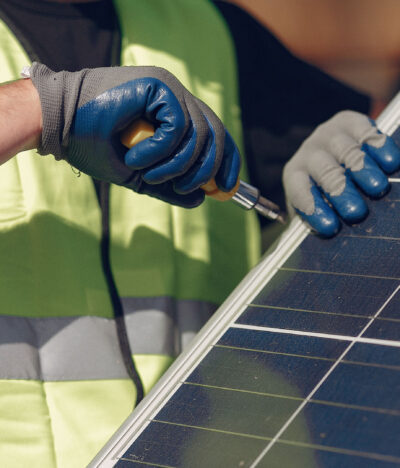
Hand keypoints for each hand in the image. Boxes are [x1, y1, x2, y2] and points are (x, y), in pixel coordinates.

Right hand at [28, 63, 239, 207]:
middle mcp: (177, 98)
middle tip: (185, 188)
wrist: (59, 124)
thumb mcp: (139, 175)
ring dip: (175, 166)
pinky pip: (178, 127)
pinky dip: (160, 151)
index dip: (227, 162)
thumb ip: (169, 187)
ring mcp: (169, 89)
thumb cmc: (94, 145)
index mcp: (175, 114)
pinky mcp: (158, 84)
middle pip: (215, 135)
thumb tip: (200, 199)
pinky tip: (137, 158)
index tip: (225, 189)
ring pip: (199, 135)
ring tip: (147, 175)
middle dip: (207, 170)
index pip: (215, 135)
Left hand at [283, 111, 399, 236]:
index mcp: (295, 176)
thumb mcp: (318, 206)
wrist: (331, 151)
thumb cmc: (326, 191)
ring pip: (346, 151)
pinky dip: (379, 146)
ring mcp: (328, 135)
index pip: (300, 192)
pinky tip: (390, 162)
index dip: (314, 209)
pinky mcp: (349, 121)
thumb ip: (322, 220)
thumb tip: (333, 240)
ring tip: (378, 188)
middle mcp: (309, 153)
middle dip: (340, 192)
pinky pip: (364, 131)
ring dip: (362, 170)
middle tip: (356, 212)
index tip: (330, 228)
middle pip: (325, 172)